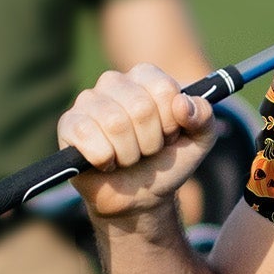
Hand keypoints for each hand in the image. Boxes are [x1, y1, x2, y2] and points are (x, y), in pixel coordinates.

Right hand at [59, 64, 219, 221]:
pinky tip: (106, 162)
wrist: (140, 197)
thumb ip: (204, 117)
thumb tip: (182, 104)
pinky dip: (104, 159)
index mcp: (145, 77)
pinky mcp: (68, 124)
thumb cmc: (166, 162)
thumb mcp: (199, 141)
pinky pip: (87, 137)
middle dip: (151, 142)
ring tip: (127, 157)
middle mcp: (114, 81)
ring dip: (129, 154)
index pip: (164, 88)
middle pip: (141, 107)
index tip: (169, 135)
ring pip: (115, 123)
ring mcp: (88, 101)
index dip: (171, 121)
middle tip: (146, 150)